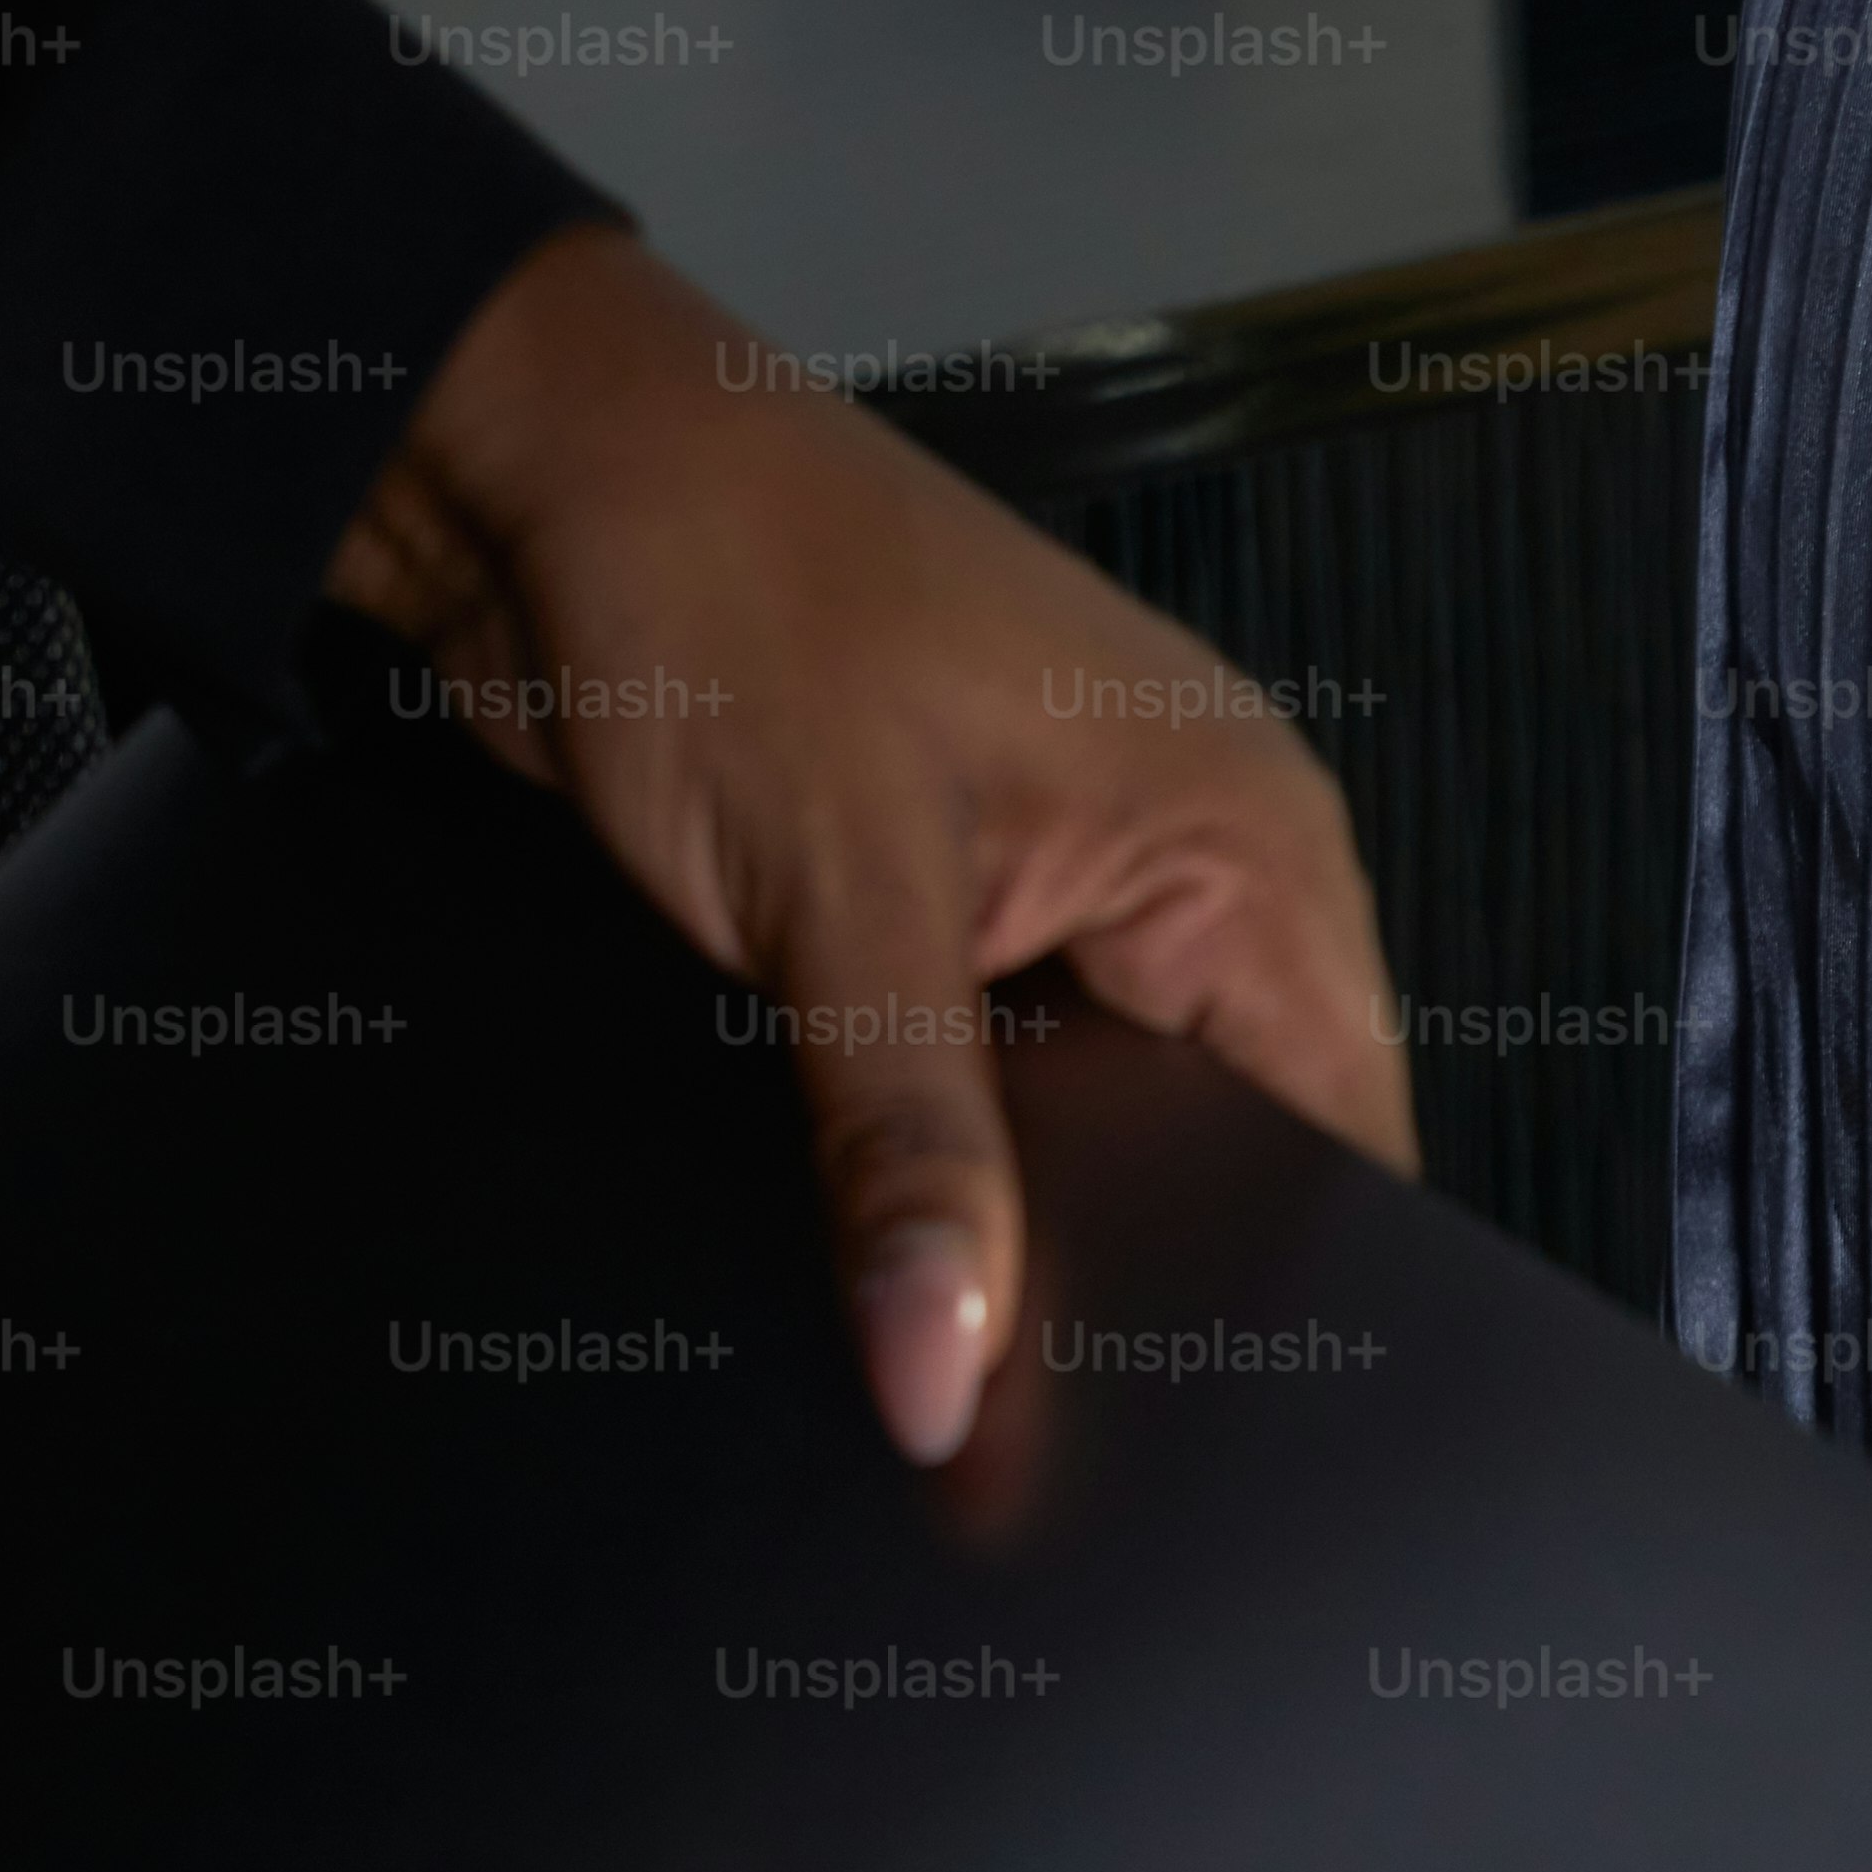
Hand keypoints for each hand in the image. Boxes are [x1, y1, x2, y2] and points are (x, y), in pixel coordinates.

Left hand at [324, 223, 1420, 1465]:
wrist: (526, 458)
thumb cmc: (721, 578)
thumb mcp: (835, 906)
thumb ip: (913, 1162)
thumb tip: (948, 1377)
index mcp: (1250, 842)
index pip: (1345, 1138)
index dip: (1278, 1286)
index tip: (1178, 1413)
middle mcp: (1194, 870)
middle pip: (1230, 1154)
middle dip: (1128, 1262)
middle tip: (1019, 1366)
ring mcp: (1079, 892)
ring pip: (1103, 1134)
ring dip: (1019, 1206)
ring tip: (945, 1290)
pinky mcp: (962, 917)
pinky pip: (999, 1089)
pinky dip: (941, 1151)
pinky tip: (883, 1204)